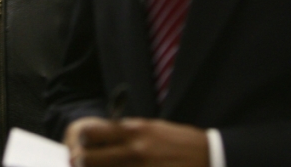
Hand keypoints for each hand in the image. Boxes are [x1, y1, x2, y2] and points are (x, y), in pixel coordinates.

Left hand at [64, 116, 208, 166]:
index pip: (91, 133)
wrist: (208, 156)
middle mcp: (134, 149)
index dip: (82, 140)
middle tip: (83, 164)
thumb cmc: (180, 141)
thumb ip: (128, 132)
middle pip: (88, 159)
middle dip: (82, 163)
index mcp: (134, 130)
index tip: (82, 144)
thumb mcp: (153, 128)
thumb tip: (104, 136)